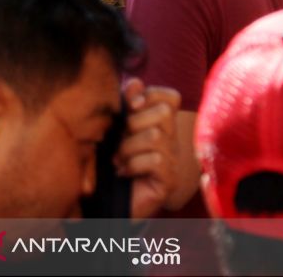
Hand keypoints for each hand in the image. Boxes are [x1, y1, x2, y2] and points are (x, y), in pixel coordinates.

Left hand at [117, 78, 179, 219]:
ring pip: (156, 137)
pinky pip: (156, 160)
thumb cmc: (110, 161)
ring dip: (128, 147)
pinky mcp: (169, 179)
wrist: (111, 201)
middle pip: (163, 113)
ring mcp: (172, 160)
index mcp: (157, 124)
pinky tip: (123, 172)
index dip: (151, 95)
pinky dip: (133, 165)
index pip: (170, 97)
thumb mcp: (112, 129)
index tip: (131, 106)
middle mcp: (170, 139)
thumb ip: (124, 105)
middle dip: (134, 122)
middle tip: (119, 139)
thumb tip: (136, 82)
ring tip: (116, 158)